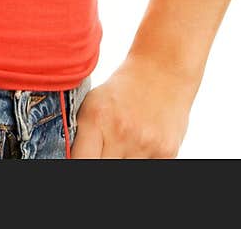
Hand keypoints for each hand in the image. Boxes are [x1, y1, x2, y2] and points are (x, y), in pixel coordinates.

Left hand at [70, 53, 197, 158]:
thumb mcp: (92, 103)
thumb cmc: (122, 88)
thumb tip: (74, 158)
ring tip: (126, 142)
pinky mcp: (167, 153)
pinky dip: (142, 160)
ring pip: (126, 171)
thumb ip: (81, 135)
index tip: (83, 157)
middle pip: (102, 168)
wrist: (162, 69)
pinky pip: (149, 168)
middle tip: (105, 147)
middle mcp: (120, 132)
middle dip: (102, 160)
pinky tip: (143, 144)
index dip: (80, 161)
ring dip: (123, 161)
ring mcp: (145, 144)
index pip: (81, 161)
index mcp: (95, 118)